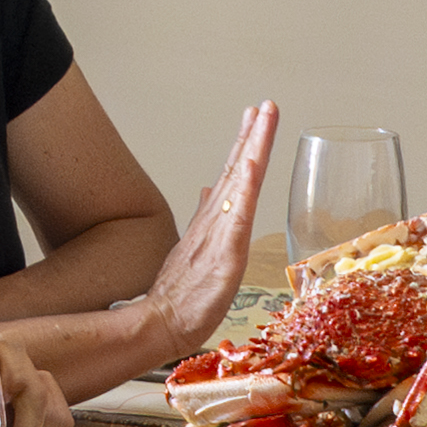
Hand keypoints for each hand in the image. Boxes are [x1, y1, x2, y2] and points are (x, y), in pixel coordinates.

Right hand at [121, 104, 284, 354]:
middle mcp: (215, 221)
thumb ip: (205, 218)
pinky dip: (243, 189)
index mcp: (212, 222)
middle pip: (237, 170)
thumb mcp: (198, 251)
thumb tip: (208, 189)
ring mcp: (219, 235)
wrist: (160, 322)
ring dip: (251, 149)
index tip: (254, 116)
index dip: (244, 144)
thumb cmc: (182, 296)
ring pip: (238, 184)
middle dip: (253, 135)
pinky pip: (236, 217)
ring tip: (261, 120)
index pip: (232, 175)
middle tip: (266, 105)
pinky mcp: (224, 254)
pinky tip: (250, 167)